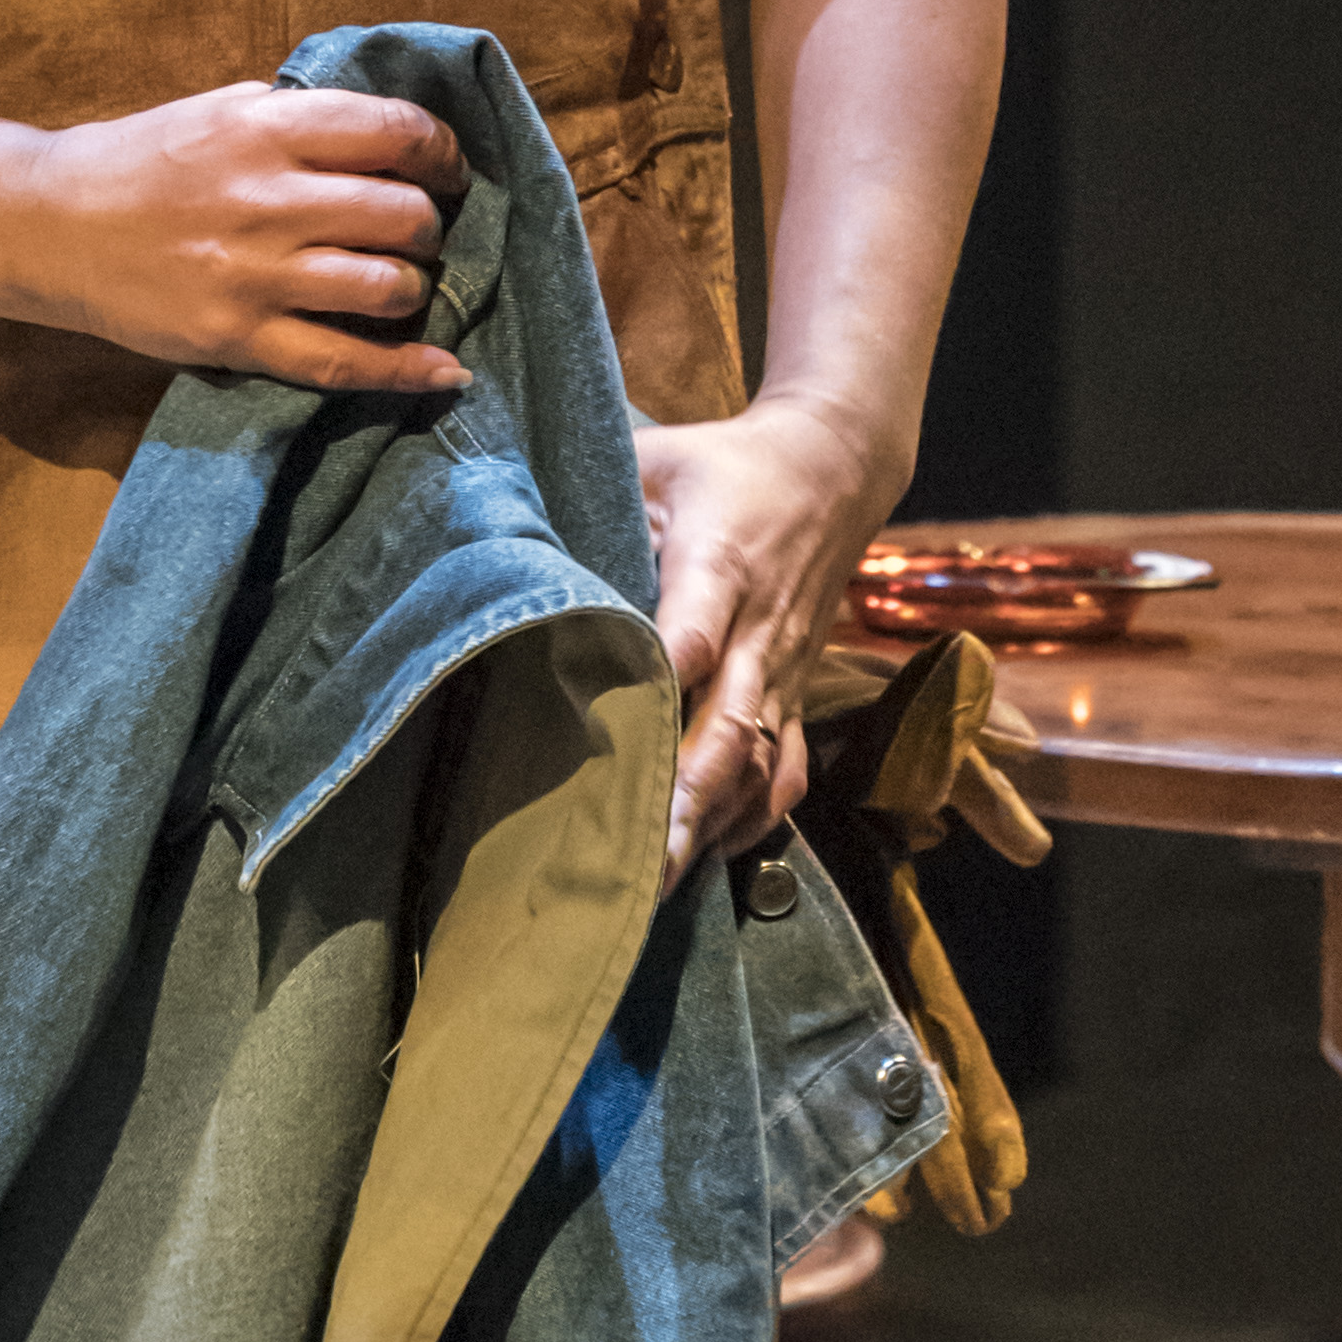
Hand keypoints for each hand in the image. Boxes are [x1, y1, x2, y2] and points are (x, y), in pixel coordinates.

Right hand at [17, 80, 467, 391]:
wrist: (53, 223)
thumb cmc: (145, 159)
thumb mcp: (224, 107)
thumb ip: (304, 120)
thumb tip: (395, 138)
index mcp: (266, 126)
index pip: (396, 132)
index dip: (442, 152)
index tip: (447, 168)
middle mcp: (267, 198)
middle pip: (404, 214)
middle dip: (429, 223)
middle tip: (420, 230)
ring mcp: (254, 274)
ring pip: (387, 286)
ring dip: (414, 286)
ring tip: (400, 282)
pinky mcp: (238, 337)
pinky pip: (343, 361)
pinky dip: (407, 371)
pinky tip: (445, 373)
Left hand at [636, 390, 902, 879]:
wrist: (831, 468)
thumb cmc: (719, 467)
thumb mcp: (652, 461)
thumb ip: (592, 498)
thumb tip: (510, 531)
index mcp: (717, 564)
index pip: (694, 632)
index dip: (664, 680)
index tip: (622, 731)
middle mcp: (758, 630)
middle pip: (730, 725)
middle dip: (686, 797)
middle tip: (641, 861)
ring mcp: (782, 669)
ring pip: (760, 762)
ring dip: (715, 822)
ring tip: (662, 880)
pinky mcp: (795, 691)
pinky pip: (786, 770)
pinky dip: (754, 818)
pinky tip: (711, 851)